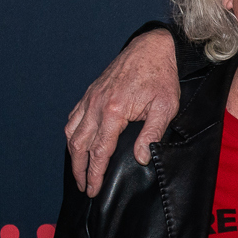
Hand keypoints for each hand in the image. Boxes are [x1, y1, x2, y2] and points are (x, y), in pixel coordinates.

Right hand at [65, 31, 180, 196]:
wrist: (152, 48)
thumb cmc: (162, 77)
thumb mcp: (166, 107)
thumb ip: (152, 134)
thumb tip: (140, 159)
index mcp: (114, 111)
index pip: (99, 151)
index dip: (95, 173)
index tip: (93, 189)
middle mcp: (96, 105)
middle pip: (80, 145)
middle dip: (80, 170)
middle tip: (83, 187)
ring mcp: (90, 98)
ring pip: (72, 132)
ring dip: (73, 155)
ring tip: (78, 172)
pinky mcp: (90, 93)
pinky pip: (74, 118)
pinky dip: (71, 135)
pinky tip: (75, 145)